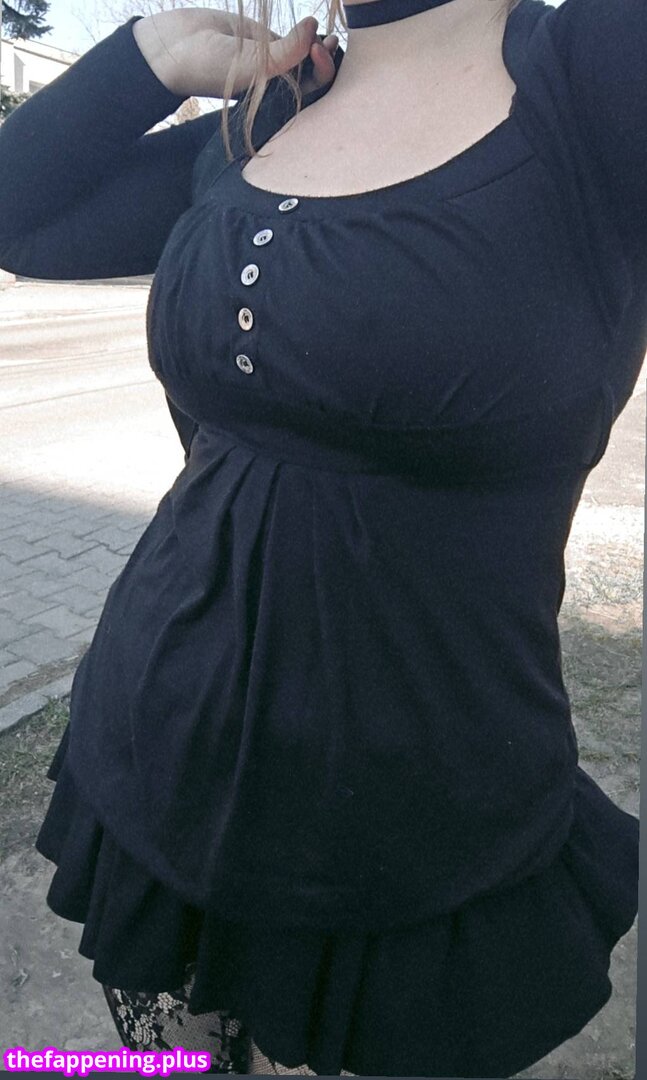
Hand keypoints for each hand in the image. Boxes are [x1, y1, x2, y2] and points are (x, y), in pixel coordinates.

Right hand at [133, 8, 338, 99]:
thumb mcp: (252, 63)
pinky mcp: (268, 42)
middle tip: (332, 41)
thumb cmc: (211, 66)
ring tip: (330, 34)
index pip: (311, 94)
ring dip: (320, 46)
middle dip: (327, 61)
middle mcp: (278, 86)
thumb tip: (314, 28)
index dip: (323, 72)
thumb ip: (286, 50)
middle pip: (314, 76)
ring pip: (307, 56)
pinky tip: (314, 24)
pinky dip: (306, 33)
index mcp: (275, 102)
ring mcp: (274, 63)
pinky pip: (294, 39)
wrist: (178, 46)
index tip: (320, 49)